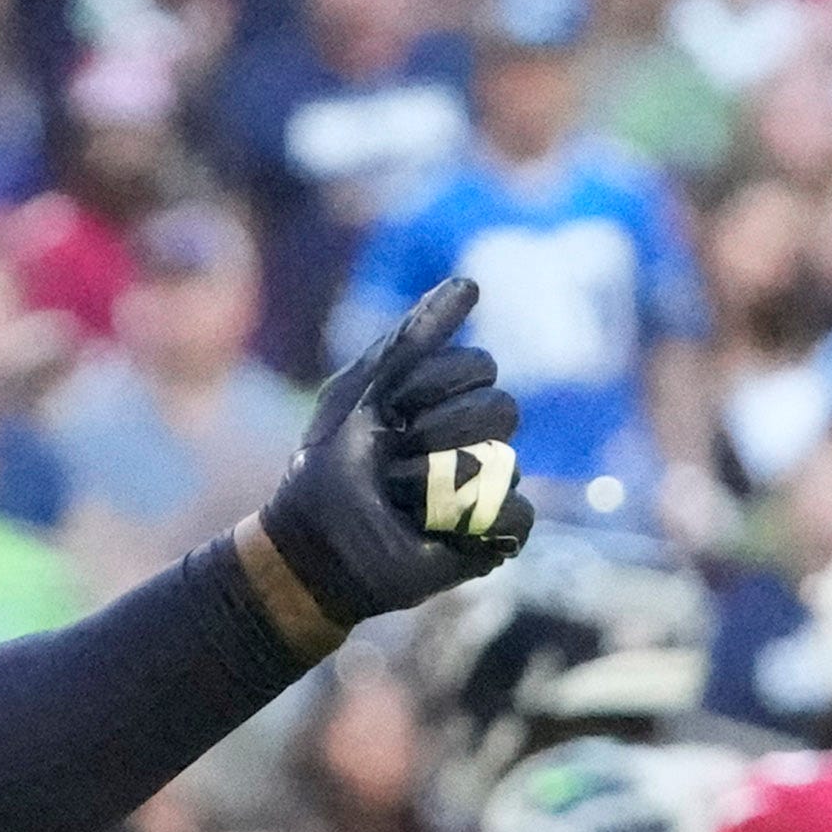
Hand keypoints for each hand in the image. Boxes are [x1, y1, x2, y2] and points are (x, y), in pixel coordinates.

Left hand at [261, 276, 533, 632]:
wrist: (312, 548)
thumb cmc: (327, 469)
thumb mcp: (360, 390)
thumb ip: (410, 338)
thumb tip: (473, 283)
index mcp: (445, 401)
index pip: (479, 367)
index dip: (433, 387)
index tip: (388, 412)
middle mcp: (472, 440)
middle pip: (503, 409)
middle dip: (442, 430)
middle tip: (394, 459)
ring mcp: (485, 489)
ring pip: (508, 460)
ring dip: (444, 479)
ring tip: (402, 498)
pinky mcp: (490, 537)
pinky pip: (518, 514)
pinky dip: (480, 518)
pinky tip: (434, 525)